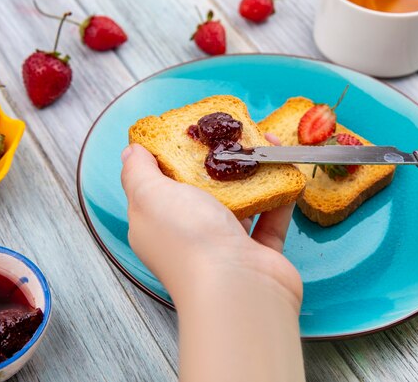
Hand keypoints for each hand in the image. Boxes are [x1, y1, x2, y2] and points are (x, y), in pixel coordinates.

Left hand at [120, 139, 304, 381]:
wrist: (238, 289)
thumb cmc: (189, 241)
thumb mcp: (150, 196)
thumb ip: (138, 171)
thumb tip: (131, 151)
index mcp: (157, 224)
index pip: (159, 185)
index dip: (172, 156)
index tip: (189, 129)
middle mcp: (189, 236)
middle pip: (202, 191)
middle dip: (219, 160)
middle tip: (234, 134)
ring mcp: (226, 246)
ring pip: (240, 202)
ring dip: (253, 172)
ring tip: (265, 143)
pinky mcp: (259, 253)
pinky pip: (271, 218)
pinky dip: (280, 195)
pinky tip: (286, 169)